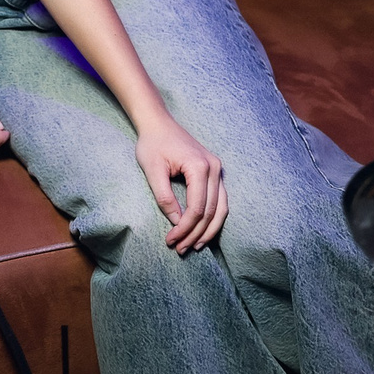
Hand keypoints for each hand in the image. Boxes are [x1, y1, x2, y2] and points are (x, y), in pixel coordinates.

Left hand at [134, 120, 227, 254]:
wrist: (159, 123)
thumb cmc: (152, 144)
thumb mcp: (152, 171)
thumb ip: (164, 197)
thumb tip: (176, 222)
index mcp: (199, 166)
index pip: (197, 207)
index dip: (185, 228)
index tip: (171, 241)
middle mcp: (214, 168)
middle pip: (211, 211)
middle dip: (196, 233)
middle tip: (181, 249)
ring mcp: (218, 169)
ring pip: (221, 208)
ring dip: (209, 230)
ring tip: (195, 246)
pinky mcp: (215, 171)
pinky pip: (221, 200)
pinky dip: (213, 217)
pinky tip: (203, 231)